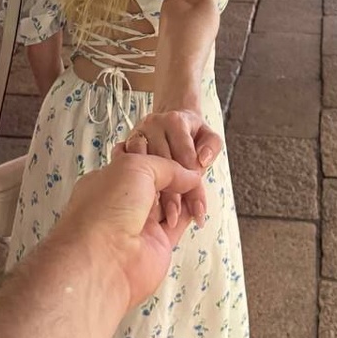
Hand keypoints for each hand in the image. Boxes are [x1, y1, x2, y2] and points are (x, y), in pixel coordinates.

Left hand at [63, 146, 205, 309]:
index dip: (159, 152)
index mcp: (109, 179)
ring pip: (171, 200)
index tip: (179, 146)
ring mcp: (141, 222)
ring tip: (198, 180)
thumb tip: (189, 175)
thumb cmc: (107, 207)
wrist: (103, 259)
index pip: (138, 160)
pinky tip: (200, 201)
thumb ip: (166, 166)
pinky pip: (180, 223)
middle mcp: (124, 201)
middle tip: (193, 163)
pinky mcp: (158, 243)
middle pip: (157, 180)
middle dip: (175, 172)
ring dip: (185, 191)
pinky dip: (192, 212)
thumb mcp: (134, 167)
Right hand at [125, 111, 221, 227]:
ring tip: (157, 216)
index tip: (198, 209)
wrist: (170, 119)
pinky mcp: (125, 143)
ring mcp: (137, 134)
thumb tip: (203, 161)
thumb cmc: (191, 132)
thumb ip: (211, 147)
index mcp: (175, 122)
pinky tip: (142, 203)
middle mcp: (153, 125)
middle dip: (172, 194)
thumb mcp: (208, 135)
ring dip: (151, 192)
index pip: (186, 157)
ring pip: (143, 165)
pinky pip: (126, 165)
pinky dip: (134, 183)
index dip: (193, 185)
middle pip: (163, 164)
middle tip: (177, 219)